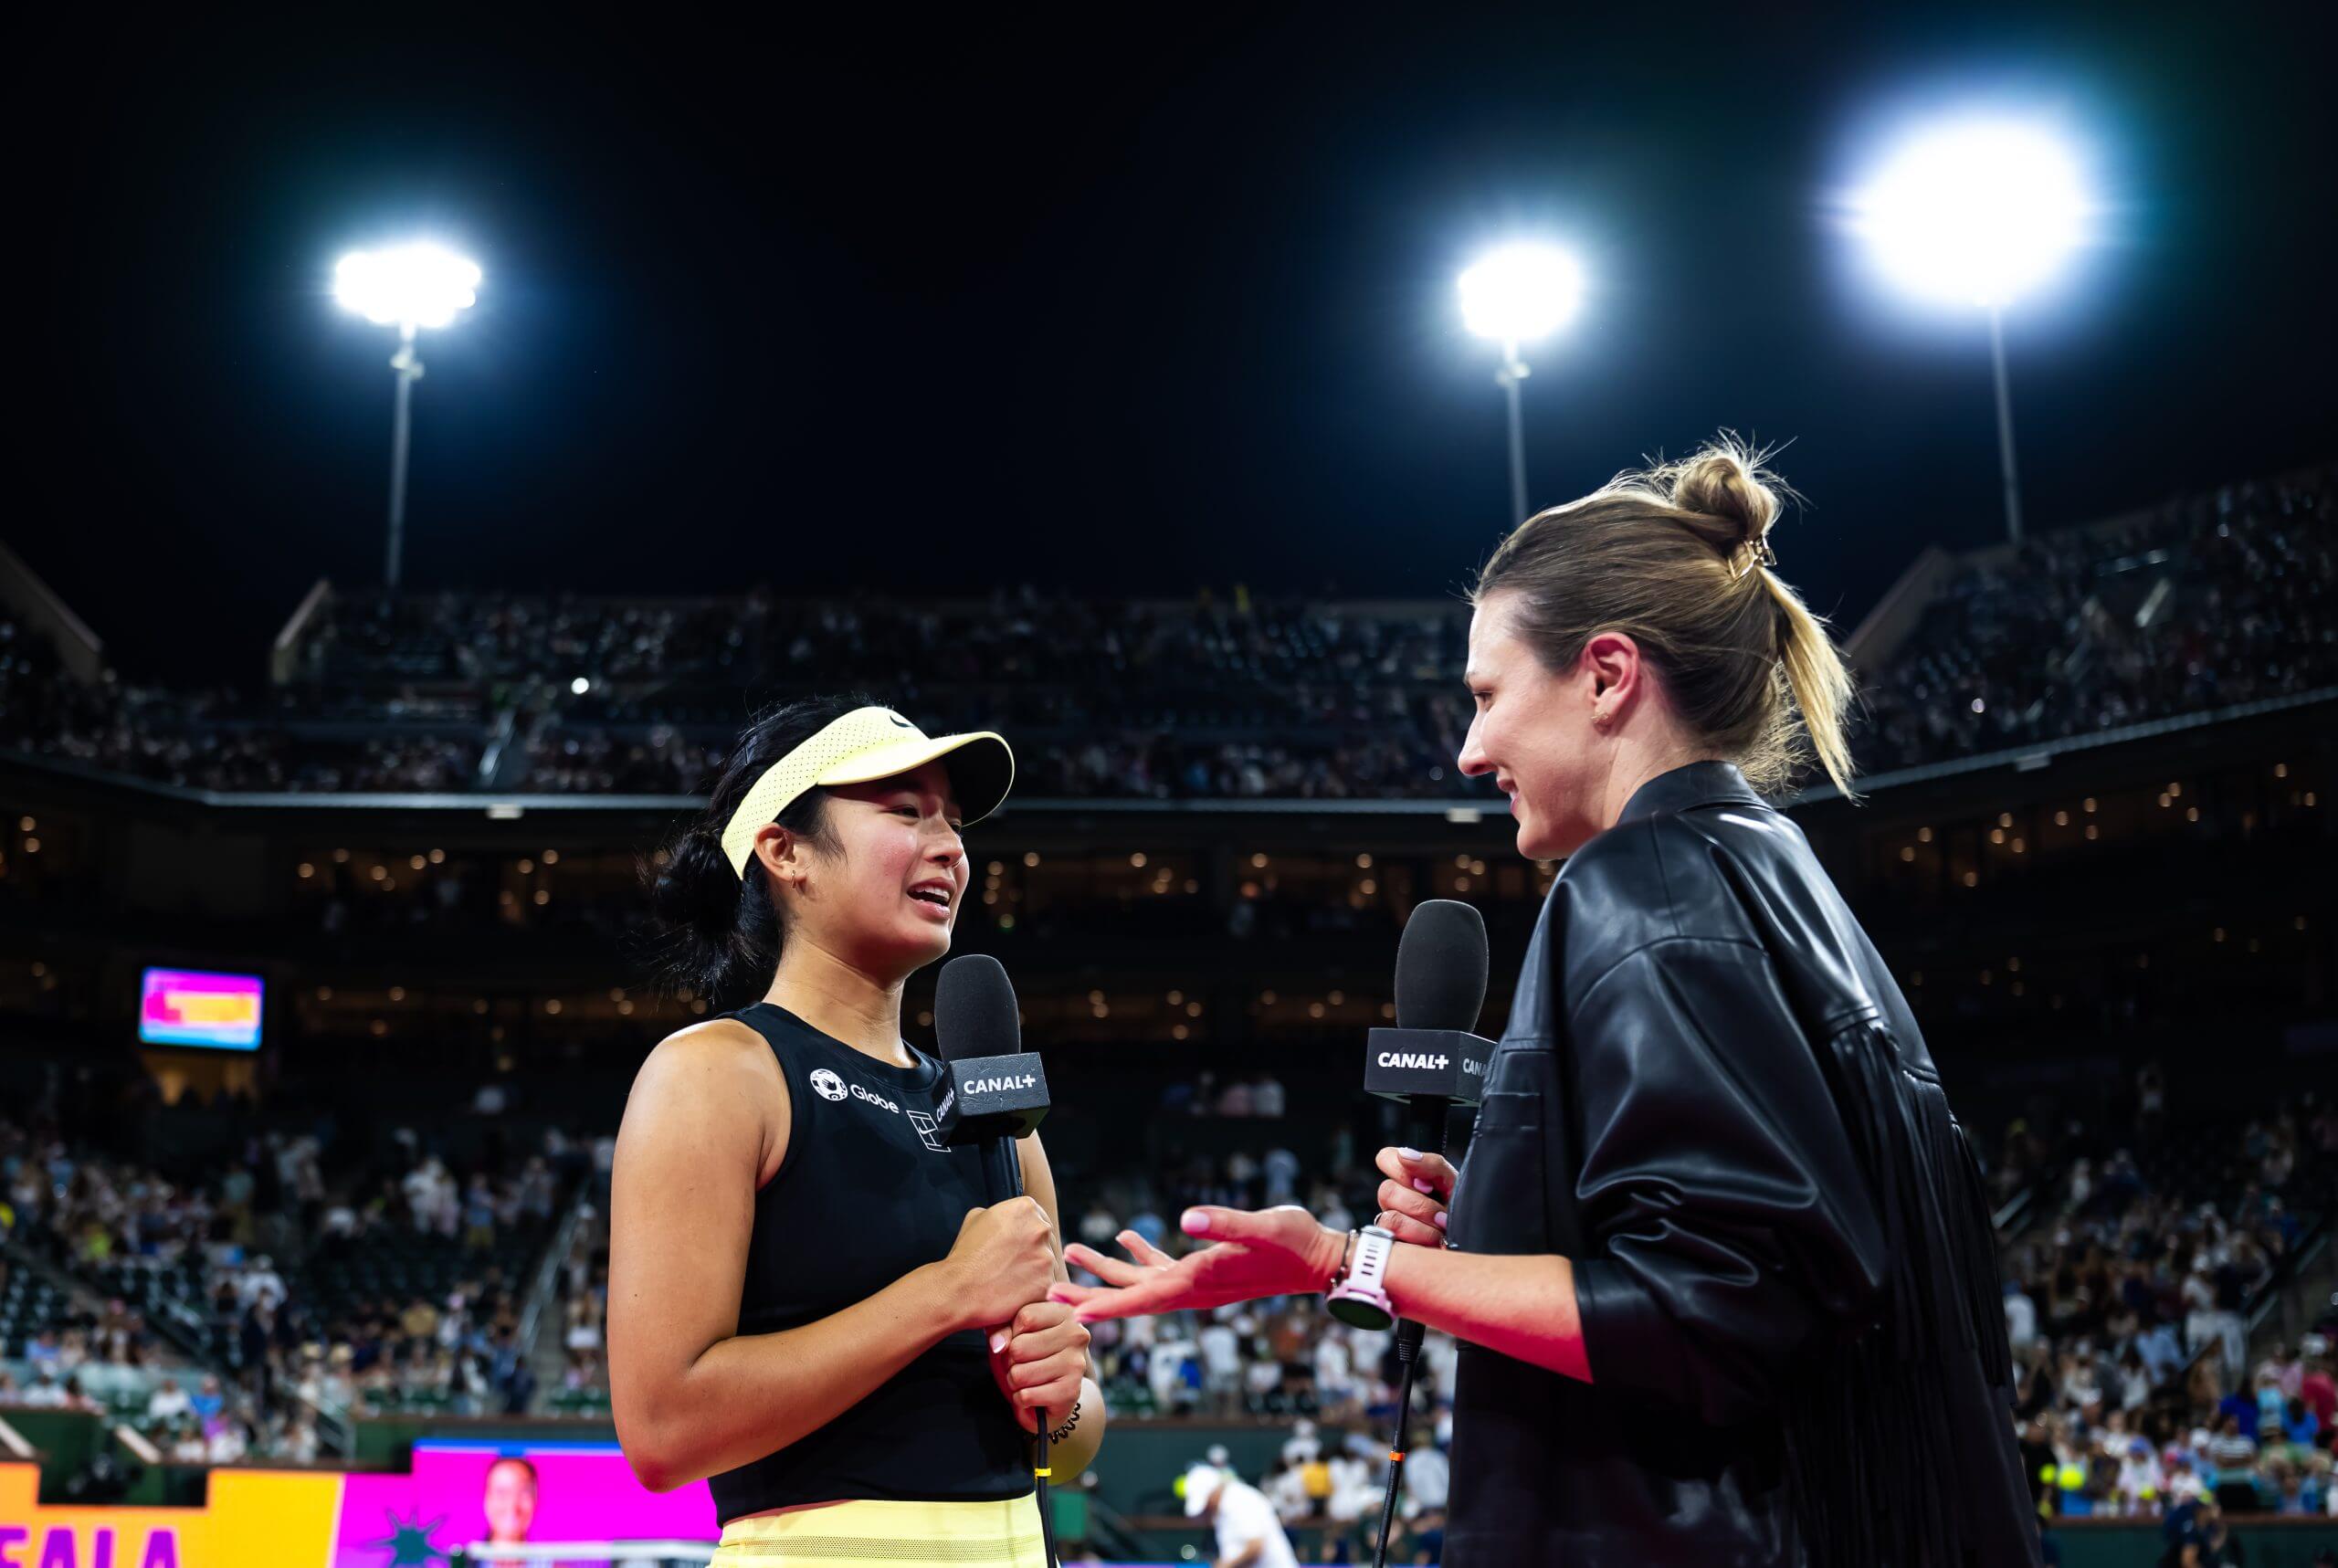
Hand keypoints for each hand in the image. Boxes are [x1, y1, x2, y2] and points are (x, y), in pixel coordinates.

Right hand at [942, 1200, 1057, 1331]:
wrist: (958, 1290)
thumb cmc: (964, 1255)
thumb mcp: (975, 1218)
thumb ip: (999, 1212)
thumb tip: (1007, 1216)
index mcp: (1025, 1208)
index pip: (1038, 1219)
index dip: (1026, 1235)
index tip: (1014, 1248)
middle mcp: (1040, 1229)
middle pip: (1046, 1241)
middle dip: (1033, 1252)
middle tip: (1011, 1266)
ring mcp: (1046, 1257)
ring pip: (1048, 1265)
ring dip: (1035, 1273)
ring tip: (1010, 1281)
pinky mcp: (1047, 1283)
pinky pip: (1047, 1286)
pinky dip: (1034, 1292)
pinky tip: (1015, 1294)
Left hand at [985, 1299, 1088, 1433]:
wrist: (1057, 1389)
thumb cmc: (1031, 1354)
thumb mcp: (1014, 1333)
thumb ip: (1002, 1329)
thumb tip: (999, 1345)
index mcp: (1064, 1313)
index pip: (1025, 1317)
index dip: (1012, 1333)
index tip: (1020, 1340)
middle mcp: (1076, 1335)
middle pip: (1018, 1348)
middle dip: (1009, 1361)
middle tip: (1020, 1364)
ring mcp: (1076, 1363)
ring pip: (1019, 1374)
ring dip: (1013, 1381)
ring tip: (1026, 1379)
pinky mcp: (1071, 1391)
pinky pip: (1026, 1396)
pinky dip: (1020, 1399)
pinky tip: (1031, 1394)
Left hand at [1050, 1207, 1345, 1323]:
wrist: (1318, 1257)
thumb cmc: (1293, 1242)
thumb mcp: (1261, 1227)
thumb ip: (1224, 1223)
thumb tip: (1185, 1218)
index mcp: (1198, 1282)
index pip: (1143, 1299)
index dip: (1106, 1306)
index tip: (1071, 1313)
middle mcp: (1192, 1288)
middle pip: (1130, 1297)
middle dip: (1089, 1294)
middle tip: (1047, 1294)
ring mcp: (1198, 1281)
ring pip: (1141, 1281)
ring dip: (1106, 1270)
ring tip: (1073, 1253)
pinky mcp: (1206, 1268)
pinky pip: (1163, 1267)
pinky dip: (1140, 1255)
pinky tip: (1125, 1238)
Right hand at [1372, 1145, 1456, 1247]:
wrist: (1471, 1241)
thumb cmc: (1462, 1211)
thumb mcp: (1453, 1183)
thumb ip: (1432, 1164)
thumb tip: (1404, 1155)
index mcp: (1407, 1178)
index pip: (1385, 1159)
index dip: (1401, 1169)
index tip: (1426, 1185)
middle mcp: (1394, 1199)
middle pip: (1386, 1190)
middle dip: (1420, 1204)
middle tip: (1441, 1214)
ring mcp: (1391, 1223)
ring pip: (1390, 1217)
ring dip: (1421, 1224)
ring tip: (1440, 1229)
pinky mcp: (1393, 1245)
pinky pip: (1395, 1238)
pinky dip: (1420, 1237)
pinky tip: (1433, 1241)